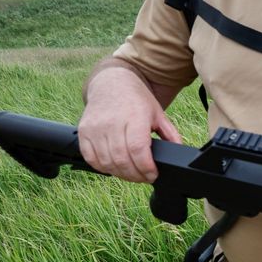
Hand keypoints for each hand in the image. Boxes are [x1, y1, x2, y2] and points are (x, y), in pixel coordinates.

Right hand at [78, 67, 180, 182]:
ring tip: (132, 174)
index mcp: (134, 116)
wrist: (111, 83)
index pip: (138, 149)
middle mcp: (112, 122)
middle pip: (122, 159)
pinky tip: (114, 167)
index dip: (145, 167)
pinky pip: (90, 158)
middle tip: (144, 178)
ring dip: (121, 174)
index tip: (153, 174)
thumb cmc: (136, 100)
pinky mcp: (83, 131)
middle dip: (135, 175)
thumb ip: (170, 134)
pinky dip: (103, 168)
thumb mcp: (158, 113)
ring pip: (106, 162)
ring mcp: (95, 127)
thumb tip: (178, 151)